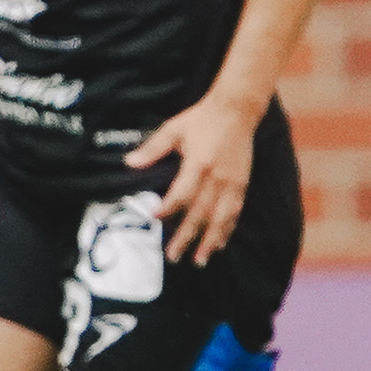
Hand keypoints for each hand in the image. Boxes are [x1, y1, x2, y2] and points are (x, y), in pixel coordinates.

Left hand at [125, 91, 263, 265]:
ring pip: (220, 218)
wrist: (237, 110)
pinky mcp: (242, 184)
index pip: (182, 192)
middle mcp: (217, 177)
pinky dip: (227, 230)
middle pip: (200, 212)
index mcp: (198, 163)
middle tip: (173, 256)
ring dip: (209, 241)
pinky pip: (234, 212)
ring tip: (199, 260)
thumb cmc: (201, 119)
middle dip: (186, 236)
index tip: (154, 218)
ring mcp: (232, 183)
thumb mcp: (173, 130)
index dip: (169, 207)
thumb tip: (129, 163)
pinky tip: (219, 244)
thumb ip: (152, 149)